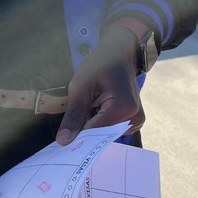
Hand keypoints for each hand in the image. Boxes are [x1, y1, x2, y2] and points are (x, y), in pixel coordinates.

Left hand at [56, 27, 143, 144]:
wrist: (119, 54)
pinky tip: (95, 110)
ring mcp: (137, 121)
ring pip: (105, 135)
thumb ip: (73, 116)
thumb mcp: (81, 87)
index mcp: (123, 108)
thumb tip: (63, 142)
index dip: (76, 137)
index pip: (95, 134)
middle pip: (101, 136)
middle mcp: (134, 118)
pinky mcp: (134, 121)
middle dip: (84, 132)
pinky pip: (112, 130)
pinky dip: (100, 123)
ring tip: (86, 109)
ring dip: (92, 126)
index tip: (60, 142)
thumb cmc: (100, 65)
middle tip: (68, 126)